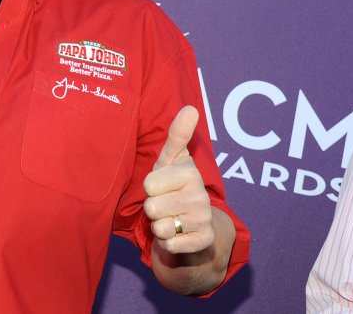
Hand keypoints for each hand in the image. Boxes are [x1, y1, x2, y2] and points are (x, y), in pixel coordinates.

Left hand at [142, 106, 213, 254]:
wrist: (192, 224)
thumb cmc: (173, 186)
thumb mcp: (171, 160)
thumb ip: (177, 135)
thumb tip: (191, 107)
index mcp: (191, 173)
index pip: (149, 184)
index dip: (150, 188)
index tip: (162, 186)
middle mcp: (201, 197)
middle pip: (151, 206)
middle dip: (153, 208)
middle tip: (165, 204)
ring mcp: (204, 220)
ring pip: (159, 227)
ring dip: (159, 225)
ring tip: (170, 218)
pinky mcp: (202, 242)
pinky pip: (168, 245)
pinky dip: (167, 243)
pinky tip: (177, 235)